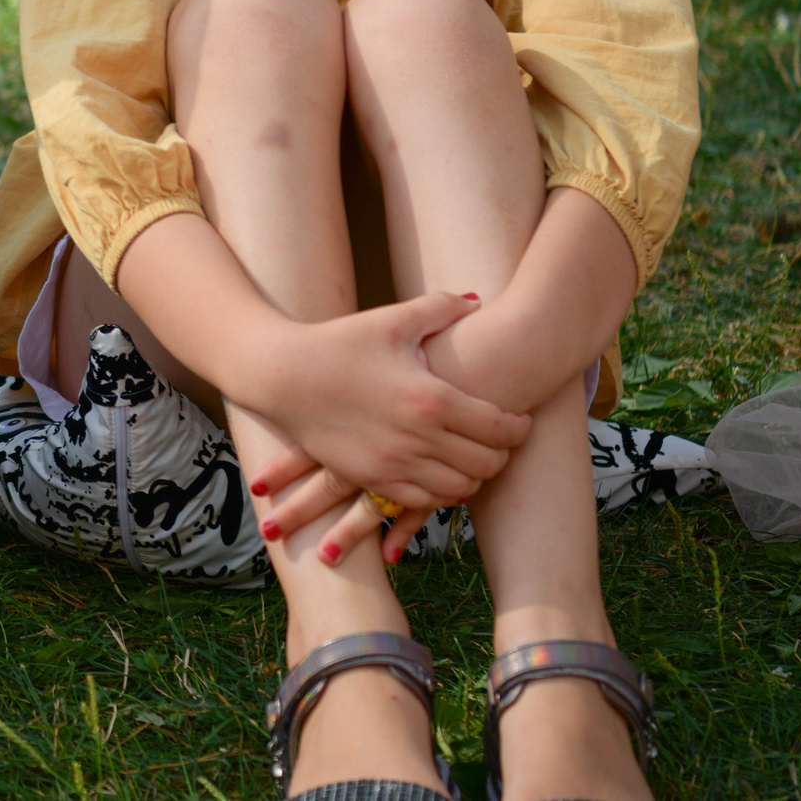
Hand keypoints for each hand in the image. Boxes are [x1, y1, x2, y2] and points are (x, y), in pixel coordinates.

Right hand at [240, 291, 529, 557]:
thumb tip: (478, 301)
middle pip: (487, 462)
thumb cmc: (337, 342)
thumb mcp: (390, 320)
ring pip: (459, 487)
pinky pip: (423, 500)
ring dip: (473, 475)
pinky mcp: (370, 477)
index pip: (500, 427)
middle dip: (502, 452)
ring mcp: (393, 462)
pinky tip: (438, 471)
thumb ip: (441, 308)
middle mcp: (418, 437)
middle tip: (498, 439)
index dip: (519, 427)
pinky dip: (440, 491)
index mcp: (431, 398)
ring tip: (471, 456)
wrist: (280, 375)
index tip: (520, 419)